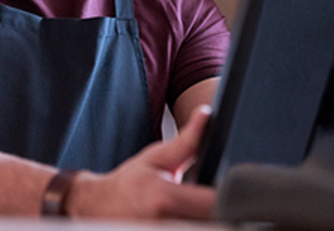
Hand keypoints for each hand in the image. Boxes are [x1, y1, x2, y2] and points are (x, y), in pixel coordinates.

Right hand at [66, 105, 215, 219]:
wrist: (98, 206)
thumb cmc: (128, 182)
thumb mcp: (157, 156)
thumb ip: (187, 140)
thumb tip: (206, 114)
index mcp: (164, 199)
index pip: (214, 203)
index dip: (230, 194)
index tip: (235, 186)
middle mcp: (163, 224)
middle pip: (213, 221)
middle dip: (222, 209)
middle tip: (221, 197)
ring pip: (203, 227)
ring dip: (209, 217)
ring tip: (206, 207)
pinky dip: (196, 223)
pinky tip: (192, 214)